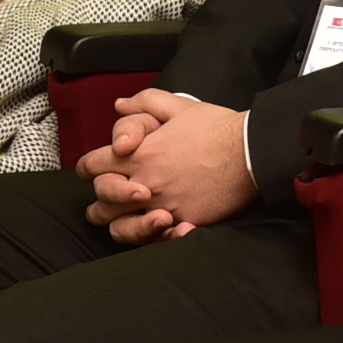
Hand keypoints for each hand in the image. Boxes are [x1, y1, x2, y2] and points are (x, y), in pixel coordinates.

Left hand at [81, 89, 253, 235]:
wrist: (252, 151)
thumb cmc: (218, 129)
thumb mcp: (181, 106)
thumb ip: (146, 102)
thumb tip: (120, 104)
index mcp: (137, 156)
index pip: (91, 167)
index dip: (90, 167)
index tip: (100, 168)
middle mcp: (143, 185)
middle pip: (99, 204)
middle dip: (103, 200)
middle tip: (118, 194)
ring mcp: (162, 207)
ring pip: (120, 229)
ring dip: (122, 223)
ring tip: (135, 216)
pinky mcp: (183, 222)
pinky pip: (154, 240)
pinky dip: (154, 237)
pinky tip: (164, 226)